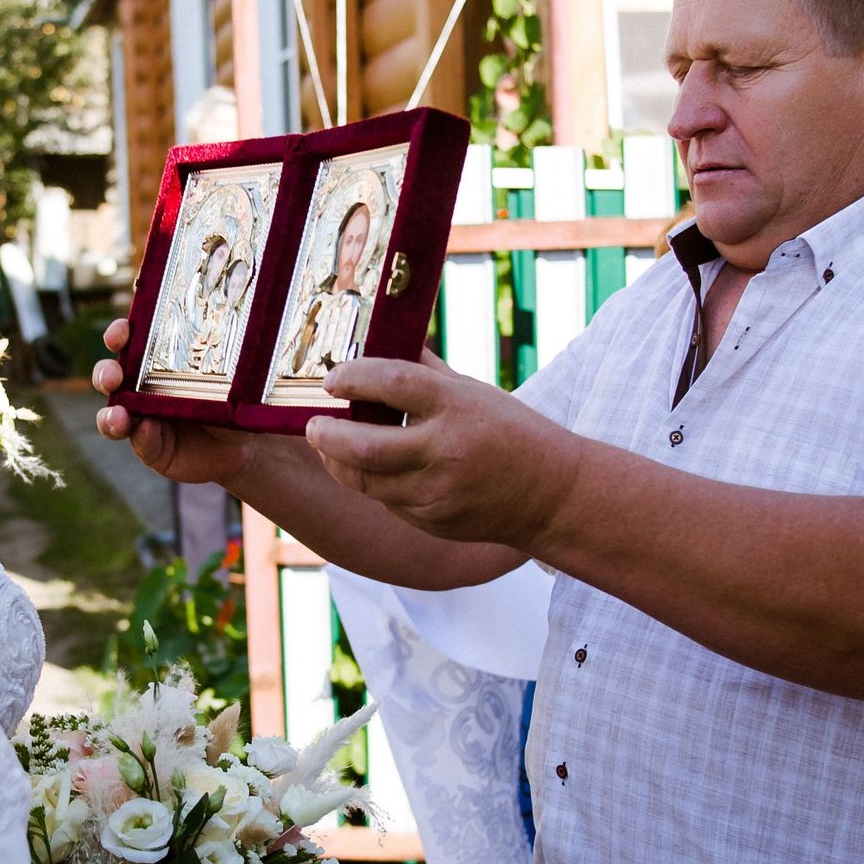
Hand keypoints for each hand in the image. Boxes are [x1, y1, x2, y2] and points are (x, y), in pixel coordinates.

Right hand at [92, 317, 249, 485]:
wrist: (243, 445)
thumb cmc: (235, 399)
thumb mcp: (230, 376)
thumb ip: (222, 362)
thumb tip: (220, 341)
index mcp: (156, 360)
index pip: (130, 341)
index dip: (119, 334)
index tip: (120, 334)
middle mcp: (142, 387)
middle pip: (111, 376)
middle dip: (105, 373)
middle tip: (112, 377)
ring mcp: (142, 419)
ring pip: (112, 414)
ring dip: (109, 414)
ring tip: (118, 416)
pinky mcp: (149, 447)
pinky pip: (139, 442)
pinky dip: (142, 437)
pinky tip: (149, 431)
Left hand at [304, 356, 583, 549]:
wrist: (552, 495)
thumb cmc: (512, 432)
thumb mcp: (475, 391)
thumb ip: (426, 371)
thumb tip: (382, 341)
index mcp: (457, 405)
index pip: (392, 382)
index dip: (353, 377)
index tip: (332, 378)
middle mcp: (445, 450)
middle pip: (365, 445)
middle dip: (326, 434)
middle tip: (311, 424)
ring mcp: (438, 492)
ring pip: (366, 481)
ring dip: (337, 462)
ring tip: (327, 445)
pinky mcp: (432, 522)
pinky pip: (386, 501)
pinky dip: (369, 482)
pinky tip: (366, 469)